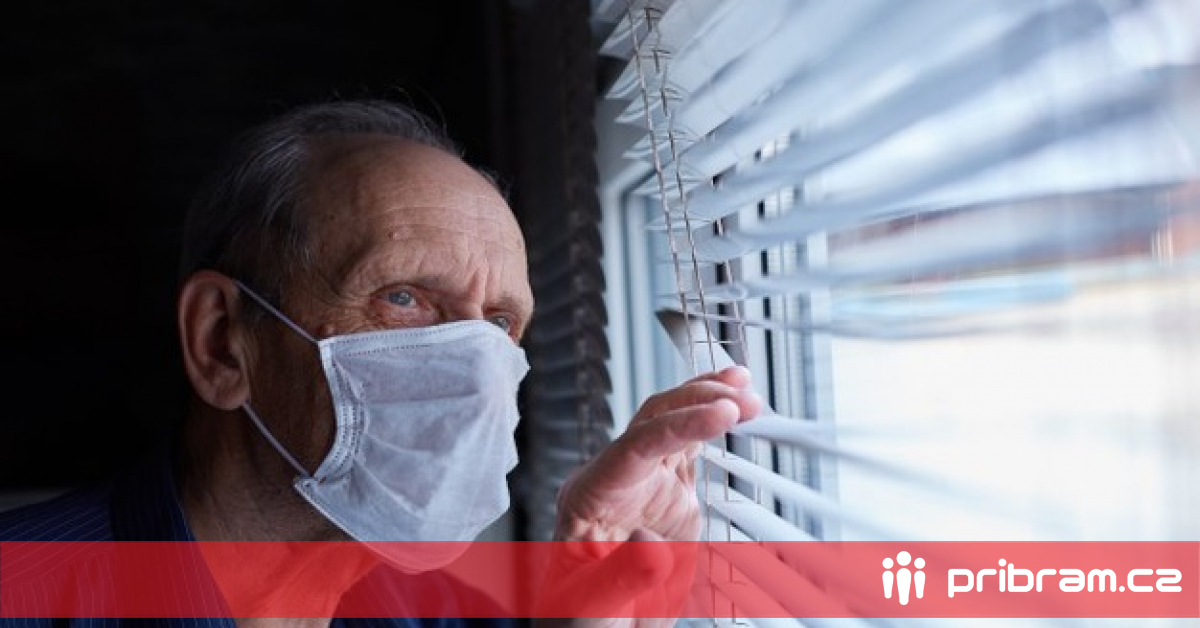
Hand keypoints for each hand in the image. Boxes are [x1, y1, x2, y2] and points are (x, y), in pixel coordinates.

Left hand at [540, 366, 760, 627]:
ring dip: (707, 400)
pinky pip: (691, 450)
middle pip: (653, 422)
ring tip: (746, 387)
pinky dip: (712, 425)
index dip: (680, 426)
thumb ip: (622, 577)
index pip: (635, 447)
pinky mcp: (670, 498)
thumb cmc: (576, 622)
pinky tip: (736, 406)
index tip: (721, 414)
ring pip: (673, 426)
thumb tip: (652, 546)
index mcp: (588, 498)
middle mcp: (616, 482)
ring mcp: (644, 487)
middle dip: (696, 400)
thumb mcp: (590, 608)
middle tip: (742, 396)